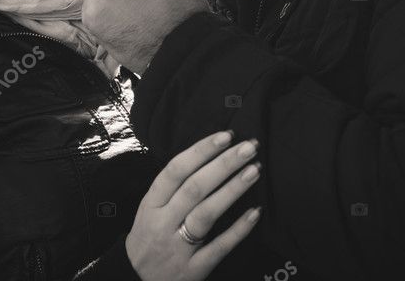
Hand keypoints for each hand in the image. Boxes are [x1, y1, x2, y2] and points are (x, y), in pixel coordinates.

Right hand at [126, 131, 261, 280]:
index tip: (224, 137)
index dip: (201, 151)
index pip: (175, 171)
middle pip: (194, 188)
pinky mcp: (193, 270)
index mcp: (150, 205)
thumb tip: (207, 155)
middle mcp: (162, 223)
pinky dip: (238, 229)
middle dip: (223, 164)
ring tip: (255, 170)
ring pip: (206, 214)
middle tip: (248, 148)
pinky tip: (255, 212)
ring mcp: (177, 247)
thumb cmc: (149, 239)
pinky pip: (219, 247)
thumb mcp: (148, 211)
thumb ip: (171, 189)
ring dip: (232, 189)